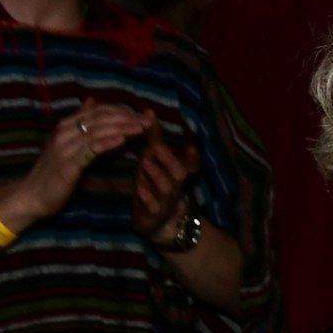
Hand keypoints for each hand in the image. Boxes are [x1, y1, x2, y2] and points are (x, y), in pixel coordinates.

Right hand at [3, 98, 146, 226]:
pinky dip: (107, 143)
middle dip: (127, 117)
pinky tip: (123, 141)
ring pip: (97, 131)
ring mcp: (64, 148)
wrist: (31, 196)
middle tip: (148, 121)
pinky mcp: (67, 164)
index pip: (98, 110)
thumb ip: (84, 127)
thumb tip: (93, 102)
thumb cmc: (54, 172)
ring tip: (142, 128)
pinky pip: (90, 150)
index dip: (122, 111)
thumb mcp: (69, 146)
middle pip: (100, 118)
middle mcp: (64, 133)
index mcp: (66, 126)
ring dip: (122, 128)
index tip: (142, 115)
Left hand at [129, 113, 201, 243]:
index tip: (191, 146)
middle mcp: (176, 188)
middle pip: (180, 174)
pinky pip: (152, 207)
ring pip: (166, 188)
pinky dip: (147, 197)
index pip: (192, 165)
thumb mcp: (154, 160)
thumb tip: (148, 110)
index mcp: (179, 175)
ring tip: (145, 162)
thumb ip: (153, 138)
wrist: (156, 221)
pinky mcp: (154, 215)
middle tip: (156, 147)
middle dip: (169, 160)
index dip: (193, 157)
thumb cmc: (154, 184)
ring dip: (157, 175)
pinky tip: (138, 187)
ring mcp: (167, 202)